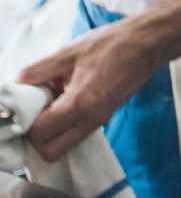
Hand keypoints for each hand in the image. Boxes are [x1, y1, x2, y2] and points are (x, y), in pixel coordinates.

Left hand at [18, 20, 160, 160]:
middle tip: (33, 108)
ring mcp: (99, 121)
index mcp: (80, 104)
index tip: (23, 103)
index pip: (39, 134)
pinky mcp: (104, 116)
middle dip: (35, 136)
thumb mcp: (67, 53)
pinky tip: (65, 95)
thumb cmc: (111, 45)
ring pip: (63, 144)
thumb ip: (36, 72)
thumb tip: (15, 87)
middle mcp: (91, 120)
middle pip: (51, 152)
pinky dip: (64, 121)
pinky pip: (76, 131)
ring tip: (50, 98)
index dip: (25, 121)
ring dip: (50, 129)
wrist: (146, 44)